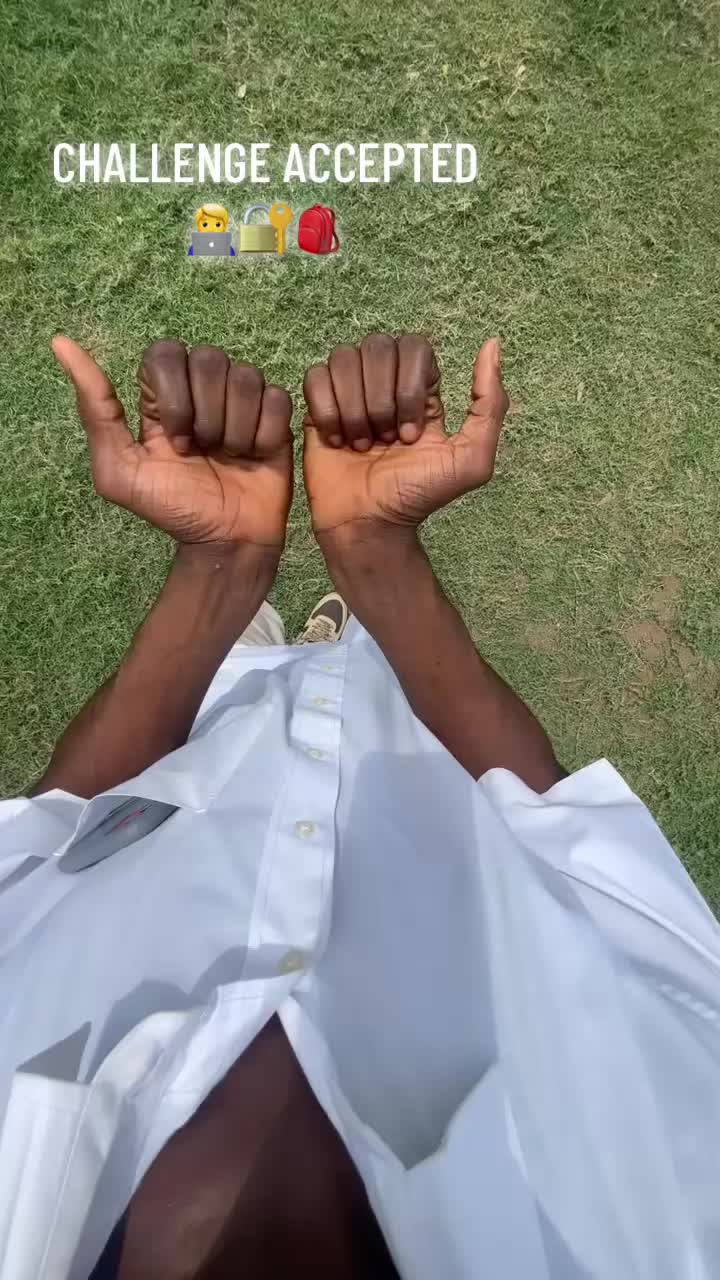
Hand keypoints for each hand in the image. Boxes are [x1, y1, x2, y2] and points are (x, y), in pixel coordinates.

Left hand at [52, 337, 292, 550]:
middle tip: (202, 452)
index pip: (165, 354)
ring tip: (231, 457)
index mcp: (162, 394)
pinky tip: (255, 456)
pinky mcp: (277, 416)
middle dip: (205, 413)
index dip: (173, 395)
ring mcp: (241, 400)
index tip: (173, 441)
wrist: (226, 541)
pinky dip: (264, 432)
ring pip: (245, 375)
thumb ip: (95, 409)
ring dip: (236, 427)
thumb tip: (60, 342)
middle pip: (208, 358)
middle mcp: (202, 388)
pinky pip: (276, 398)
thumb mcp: (119, 469)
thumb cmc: (173, 509)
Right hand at [302, 333, 507, 550]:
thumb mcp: (471, 460)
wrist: (369, 525)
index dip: (411, 386)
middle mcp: (385, 383)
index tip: (411, 434)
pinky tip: (336, 441)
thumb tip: (491, 346)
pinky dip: (327, 411)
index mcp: (422, 389)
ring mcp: (349, 392)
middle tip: (386, 442)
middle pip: (379, 346)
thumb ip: (490, 404)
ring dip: (354, 408)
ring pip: (345, 357)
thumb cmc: (417, 497)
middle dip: (382, 399)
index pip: (415, 347)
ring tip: (360, 444)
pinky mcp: (317, 406)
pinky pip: (315, 377)